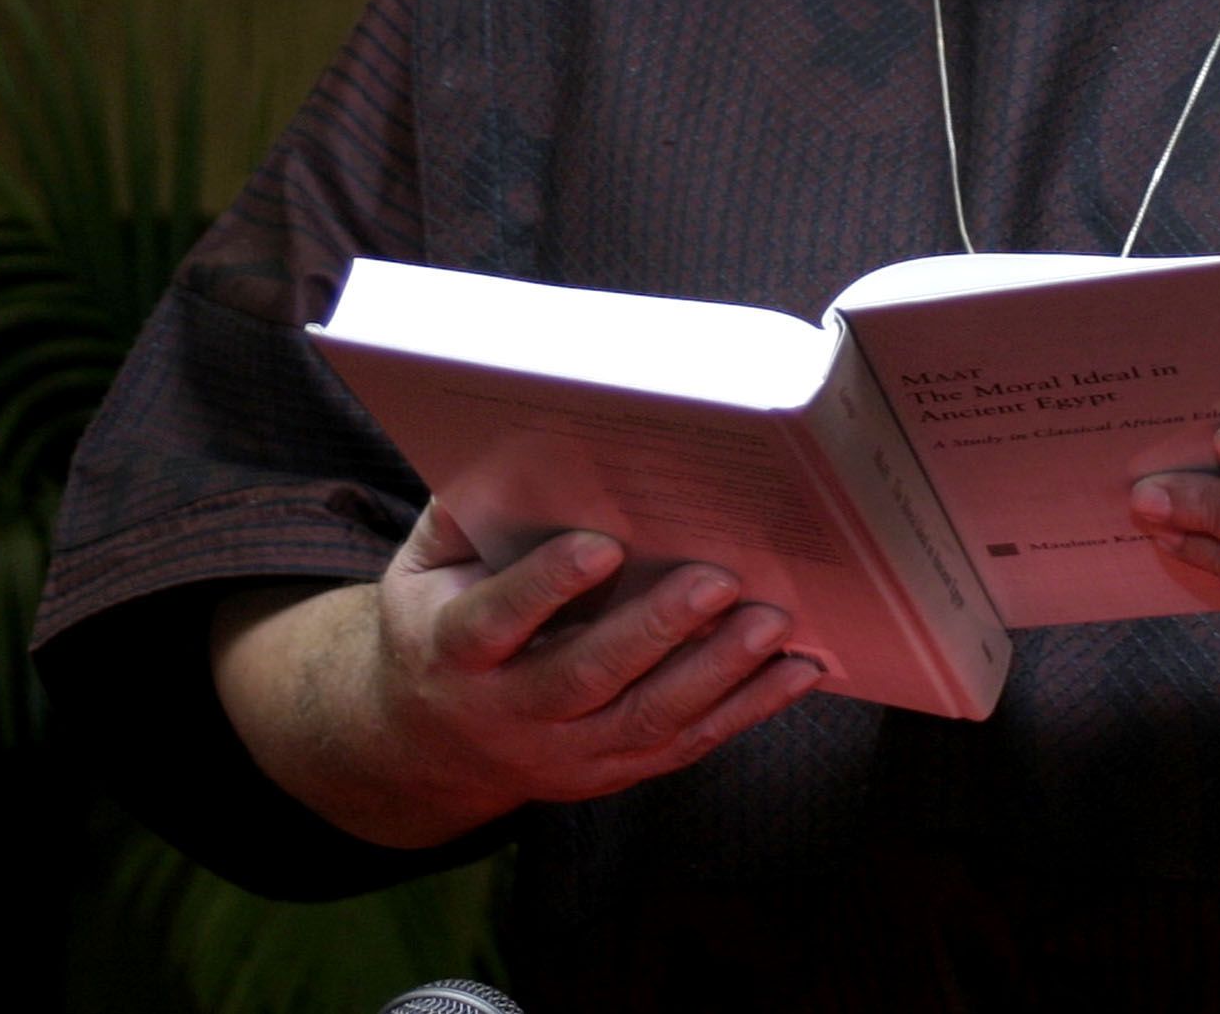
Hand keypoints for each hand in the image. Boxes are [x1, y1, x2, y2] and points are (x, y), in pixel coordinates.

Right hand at [213, 502, 824, 847]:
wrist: (425, 747)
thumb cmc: (435, 623)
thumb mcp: (424, 570)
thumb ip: (464, 516)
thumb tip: (523, 447)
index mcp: (454, 653)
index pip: (498, 623)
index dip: (548, 587)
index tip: (604, 544)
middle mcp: (509, 714)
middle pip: (586, 676)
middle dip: (656, 628)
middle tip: (718, 579)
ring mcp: (566, 754)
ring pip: (646, 719)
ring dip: (716, 672)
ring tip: (771, 623)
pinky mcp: (613, 771)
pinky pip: (685, 745)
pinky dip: (747, 711)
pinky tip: (796, 672)